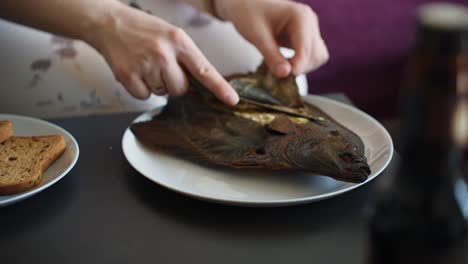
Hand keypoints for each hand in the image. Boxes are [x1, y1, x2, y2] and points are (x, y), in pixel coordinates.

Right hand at [85, 2, 238, 103]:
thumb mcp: (171, 34)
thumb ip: (186, 57)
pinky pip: (144, 96)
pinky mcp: (128, 76)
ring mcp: (145, 65)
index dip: (220, 88)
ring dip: (156, 84)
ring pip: (162, 93)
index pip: (204, 69)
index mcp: (179, 41)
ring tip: (145, 64)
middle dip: (173, 83)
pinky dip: (140, 88)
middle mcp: (164, 53)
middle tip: (160, 66)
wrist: (108, 22)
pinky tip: (135, 70)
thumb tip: (196, 85)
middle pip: (181, 89)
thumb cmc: (142, 29)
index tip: (232, 100)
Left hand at [216, 0, 328, 76]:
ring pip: (317, 57)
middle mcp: (310, 21)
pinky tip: (284, 63)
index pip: (306, 48)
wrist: (245, 4)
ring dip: (302, 67)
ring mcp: (309, 29)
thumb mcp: (257, 36)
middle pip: (316, 54)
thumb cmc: (248, 14)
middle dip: (300, 67)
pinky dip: (300, 64)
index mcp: (300, 17)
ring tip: (280, 67)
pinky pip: (311, 56)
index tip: (286, 77)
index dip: (298, 66)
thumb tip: (286, 74)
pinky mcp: (305, 37)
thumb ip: (271, 56)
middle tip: (278, 73)